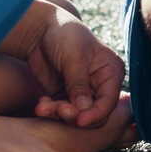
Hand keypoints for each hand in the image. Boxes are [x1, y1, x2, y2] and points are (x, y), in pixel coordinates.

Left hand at [23, 9, 124, 128]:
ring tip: (42, 106)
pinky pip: (60, 112)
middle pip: (94, 113)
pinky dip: (50, 111)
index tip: (80, 121)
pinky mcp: (65, 96)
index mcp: (111, 72)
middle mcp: (100, 85)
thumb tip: (84, 110)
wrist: (40, 30)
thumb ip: (79, 84)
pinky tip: (41, 103)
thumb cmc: (64, 35)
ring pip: (75, 115)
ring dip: (58, 114)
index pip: (109, 101)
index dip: (96, 114)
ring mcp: (83, 92)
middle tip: (58, 110)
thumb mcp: (74, 57)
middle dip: (75, 115)